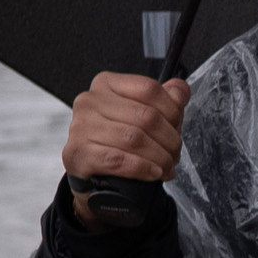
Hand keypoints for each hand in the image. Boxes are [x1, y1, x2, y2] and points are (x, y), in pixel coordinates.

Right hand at [62, 72, 187, 225]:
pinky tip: (153, 172)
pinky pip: (118, 160)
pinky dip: (142, 168)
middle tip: (175, 154)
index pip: (149, 89)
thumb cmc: (121, 138)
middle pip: (146, 116)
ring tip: (167, 166)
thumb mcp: (146, 114)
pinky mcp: (78, 152)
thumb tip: (180, 88)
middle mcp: (89, 101)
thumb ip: (166, 99)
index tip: (178, 128)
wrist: (95, 172)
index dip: (173, 111)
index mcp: (106, 84)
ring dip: (159, 157)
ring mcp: (80, 126)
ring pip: (134, 139)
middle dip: (170, 139)